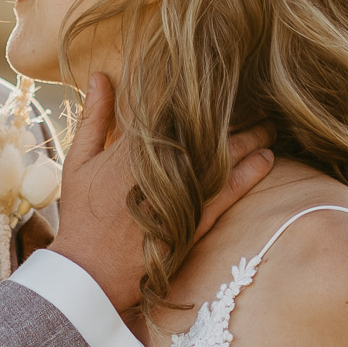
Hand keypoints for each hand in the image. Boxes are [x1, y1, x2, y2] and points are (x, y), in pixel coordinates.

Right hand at [49, 76, 275, 315]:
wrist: (89, 271)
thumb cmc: (81, 215)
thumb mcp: (79, 160)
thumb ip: (94, 117)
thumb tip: (99, 75)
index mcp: (134, 145)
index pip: (175, 106)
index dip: (200, 89)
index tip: (220, 77)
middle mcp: (162, 164)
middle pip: (208, 128)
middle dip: (235, 113)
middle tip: (258, 100)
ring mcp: (181, 193)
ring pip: (225, 155)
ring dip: (251, 137)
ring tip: (268, 125)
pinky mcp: (193, 221)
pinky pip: (229, 191)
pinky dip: (251, 172)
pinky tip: (267, 158)